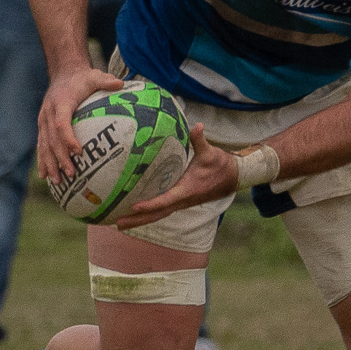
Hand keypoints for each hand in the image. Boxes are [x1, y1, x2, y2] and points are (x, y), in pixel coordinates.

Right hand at [37, 67, 124, 181]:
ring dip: (50, 164)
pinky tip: (45, 176)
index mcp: (61, 103)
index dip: (68, 138)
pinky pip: (41, 145)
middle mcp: (49, 113)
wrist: (63, 72)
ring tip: (58, 181)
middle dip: (60, 158)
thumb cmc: (82, 78)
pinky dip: (43, 161)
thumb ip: (107, 81)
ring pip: (44, 145)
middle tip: (71, 174)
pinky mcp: (42, 125)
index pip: (62, 124)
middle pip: (52, 139)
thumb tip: (122, 84)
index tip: (78, 152)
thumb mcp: (95, 76)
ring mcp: (43, 120)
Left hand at [114, 124, 236, 229]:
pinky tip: (135, 213)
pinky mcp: (180, 201)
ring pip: (158, 215)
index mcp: (187, 190)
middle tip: (118, 223)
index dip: (150, 204)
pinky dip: (148, 214)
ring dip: (140, 220)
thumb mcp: (210, 152)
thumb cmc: (220, 165)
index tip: (134, 206)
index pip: (165, 200)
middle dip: (138, 220)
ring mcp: (181, 202)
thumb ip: (200, 140)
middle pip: (157, 214)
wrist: (232, 177)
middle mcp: (182, 200)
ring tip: (119, 223)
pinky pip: (161, 210)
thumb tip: (197, 126)